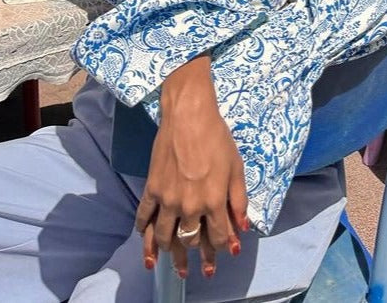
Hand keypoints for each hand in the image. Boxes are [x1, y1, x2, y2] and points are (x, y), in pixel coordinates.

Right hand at [135, 57, 248, 280]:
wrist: (189, 116)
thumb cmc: (217, 138)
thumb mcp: (236, 168)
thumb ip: (239, 200)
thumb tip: (243, 228)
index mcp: (213, 201)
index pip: (217, 237)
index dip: (221, 249)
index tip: (223, 255)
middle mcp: (189, 206)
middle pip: (189, 241)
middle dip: (193, 258)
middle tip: (191, 271)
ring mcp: (168, 199)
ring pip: (165, 237)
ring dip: (167, 254)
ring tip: (169, 266)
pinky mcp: (152, 189)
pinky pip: (144, 218)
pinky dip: (144, 234)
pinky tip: (147, 243)